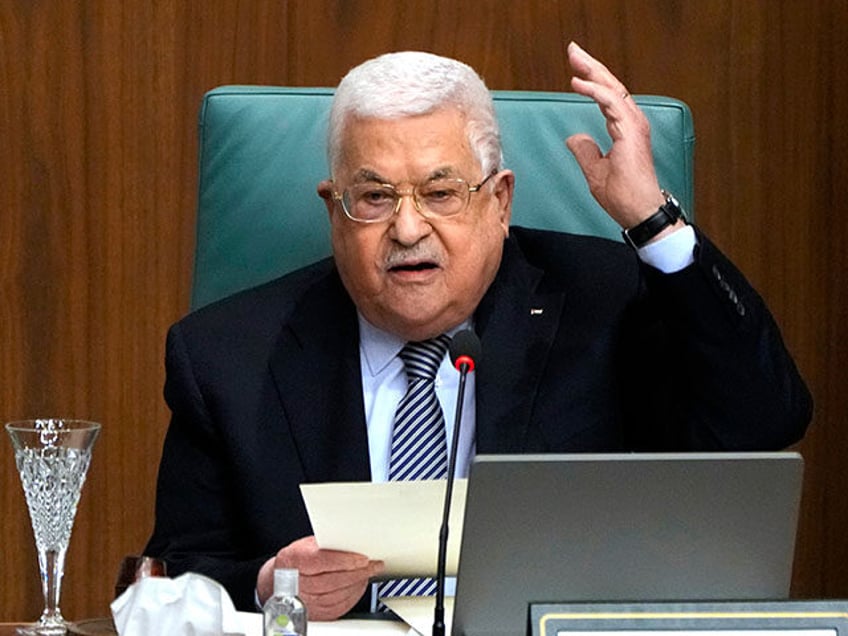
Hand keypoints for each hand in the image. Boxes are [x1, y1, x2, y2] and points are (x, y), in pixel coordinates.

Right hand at [257, 535, 384, 620]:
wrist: (278, 581)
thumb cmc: (295, 560)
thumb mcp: (306, 544)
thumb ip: (326, 545)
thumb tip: (353, 543)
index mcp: (293, 560)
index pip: (322, 562)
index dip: (344, 560)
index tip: (362, 558)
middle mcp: (297, 583)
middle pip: (331, 581)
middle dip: (357, 572)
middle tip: (373, 565)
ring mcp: (305, 601)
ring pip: (337, 595)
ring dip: (357, 583)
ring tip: (368, 572)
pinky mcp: (315, 613)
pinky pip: (338, 606)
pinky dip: (352, 595)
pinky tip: (358, 585)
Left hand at [565, 42, 667, 229]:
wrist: (639, 212)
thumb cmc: (624, 196)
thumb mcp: (595, 171)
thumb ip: (586, 151)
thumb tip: (575, 137)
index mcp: (625, 129)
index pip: (607, 98)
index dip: (592, 81)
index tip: (575, 71)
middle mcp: (632, 123)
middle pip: (610, 86)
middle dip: (591, 67)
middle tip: (573, 50)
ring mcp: (633, 126)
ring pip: (611, 89)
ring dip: (592, 71)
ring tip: (575, 57)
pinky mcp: (630, 132)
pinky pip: (610, 103)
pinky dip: (594, 91)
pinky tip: (578, 83)